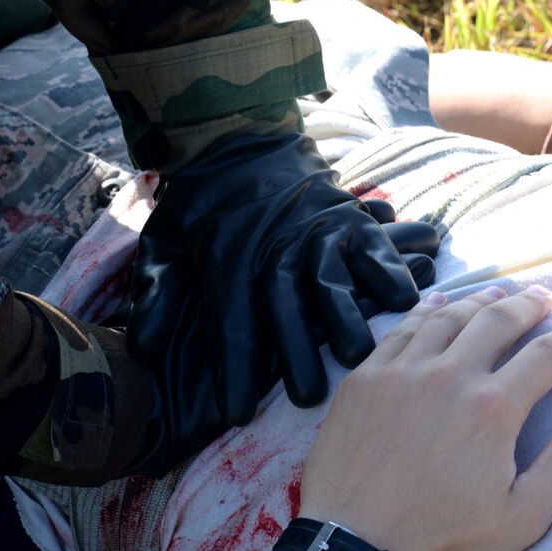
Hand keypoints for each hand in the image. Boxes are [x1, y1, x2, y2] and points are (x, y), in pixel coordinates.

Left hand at [127, 132, 439, 425]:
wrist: (236, 135)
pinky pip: (373, 244)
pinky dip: (390, 268)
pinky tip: (407, 299)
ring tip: (363, 353)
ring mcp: (313, 229)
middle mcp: (273, 248)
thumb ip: (156, 293)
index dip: (233, 371)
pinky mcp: (346, 214)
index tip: (236, 415)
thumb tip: (145, 348)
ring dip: (348, 316)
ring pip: (331, 277)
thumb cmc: (200, 202)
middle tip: (309, 398)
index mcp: (226, 261)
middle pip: (284, 306)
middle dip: (296, 354)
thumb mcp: (162, 240)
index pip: (228, 324)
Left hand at [298, 285, 551, 550]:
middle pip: (497, 321)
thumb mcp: (522, 514)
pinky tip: (435, 305)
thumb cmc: (441, 542)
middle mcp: (448, 375)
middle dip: (528, 305)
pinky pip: (399, 330)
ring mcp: (400, 372)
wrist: (352, 550)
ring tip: (498, 293)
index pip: (547, 354)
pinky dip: (424, 311)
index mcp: (494, 407)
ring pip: (447, 318)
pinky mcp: (363, 379)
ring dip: (478, 301)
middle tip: (544, 296)